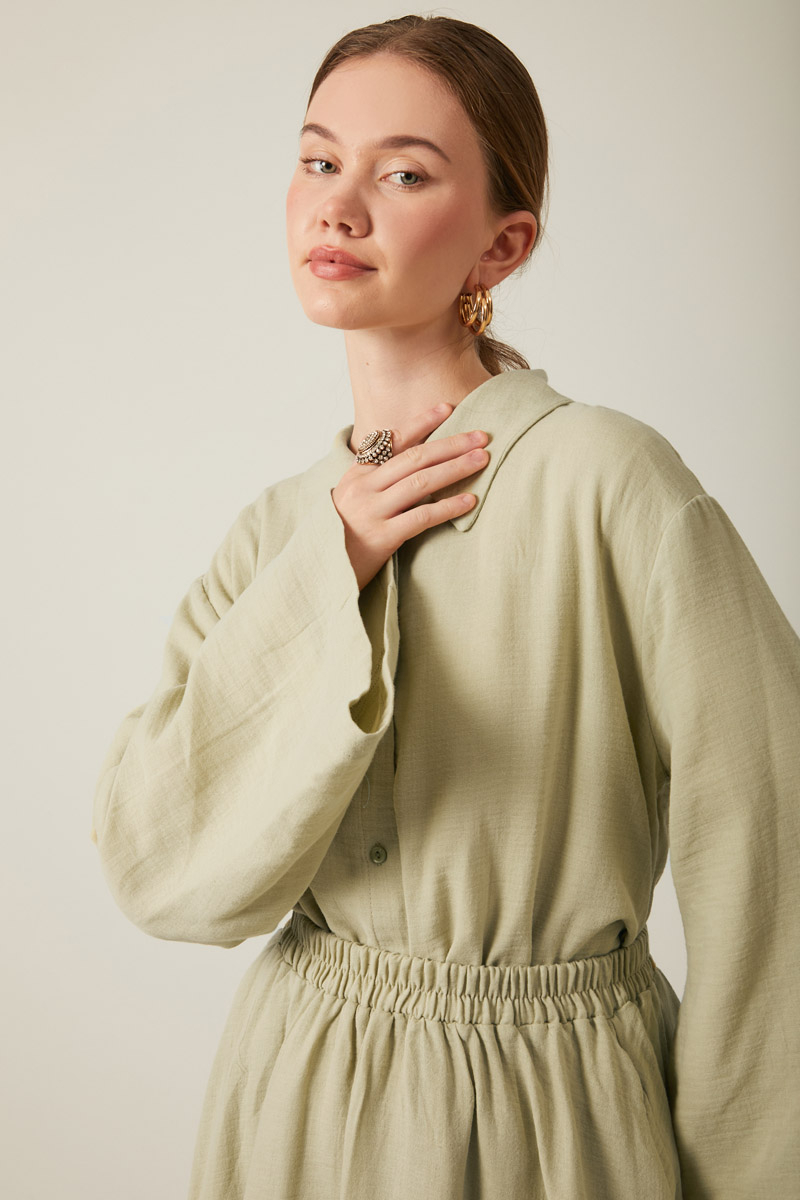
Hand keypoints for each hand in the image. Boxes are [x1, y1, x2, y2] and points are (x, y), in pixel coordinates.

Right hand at [330, 403, 490, 590]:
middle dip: (451, 444)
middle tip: (481, 436)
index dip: (423, 423)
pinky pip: (422, 516)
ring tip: (482, 459)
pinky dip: (448, 506)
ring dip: (455, 468)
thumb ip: (376, 482)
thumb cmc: (341, 537)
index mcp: (358, 475)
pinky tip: (469, 500)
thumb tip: (414, 465)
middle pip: (415, 458)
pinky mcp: (382, 537)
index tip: (448, 407)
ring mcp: (372, 511)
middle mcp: (363, 488)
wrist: (319, 570)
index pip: (394, 441)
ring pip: (421, 482)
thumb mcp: (352, 500)